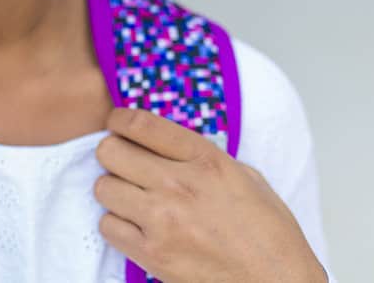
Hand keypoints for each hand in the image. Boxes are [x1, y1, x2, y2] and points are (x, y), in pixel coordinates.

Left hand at [94, 108, 326, 282]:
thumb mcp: (247, 179)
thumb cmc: (270, 236)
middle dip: (114, 155)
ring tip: (133, 200)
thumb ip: (203, 158)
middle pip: (110, 151)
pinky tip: (137, 228)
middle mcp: (179, 184)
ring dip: (114, 192)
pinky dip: (117, 226)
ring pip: (103, 188)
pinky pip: (108, 226)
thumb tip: (167, 146)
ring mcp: (162, 219)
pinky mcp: (152, 254)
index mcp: (206, 160)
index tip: (117, 124)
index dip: (119, 119)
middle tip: (124, 165)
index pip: (141, 124)